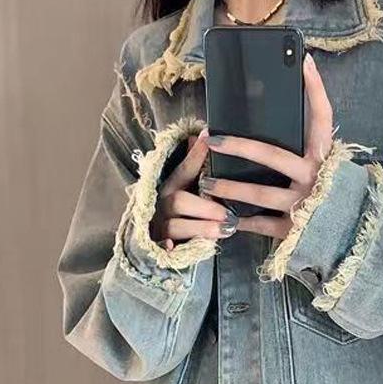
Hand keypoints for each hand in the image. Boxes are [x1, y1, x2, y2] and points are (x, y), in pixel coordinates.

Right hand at [152, 127, 238, 250]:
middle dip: (206, 207)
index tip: (208, 139)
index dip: (195, 156)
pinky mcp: (158, 245)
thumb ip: (194, 166)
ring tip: (226, 229)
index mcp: (171, 186)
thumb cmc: (180, 210)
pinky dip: (168, 247)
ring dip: (202, 228)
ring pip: (176, 226)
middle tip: (229, 213)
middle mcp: (162, 203)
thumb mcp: (186, 187)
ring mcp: (159, 225)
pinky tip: (174, 247)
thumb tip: (203, 135)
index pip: (184, 169)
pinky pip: (162, 247)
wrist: (153, 237)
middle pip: (179, 201)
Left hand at [201, 53, 333, 238]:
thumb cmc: (339, 196)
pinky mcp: (295, 230)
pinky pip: (262, 225)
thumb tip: (295, 114)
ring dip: (229, 188)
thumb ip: (313, 149)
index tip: (303, 60)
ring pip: (260, 194)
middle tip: (214, 140)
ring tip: (206, 183)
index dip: (315, 88)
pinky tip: (224, 217)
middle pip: (272, 156)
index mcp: (326, 158)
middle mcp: (315, 177)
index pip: (322, 117)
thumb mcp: (332, 168)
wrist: (358, 235)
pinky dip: (241, 222)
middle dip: (239, 146)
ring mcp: (304, 205)